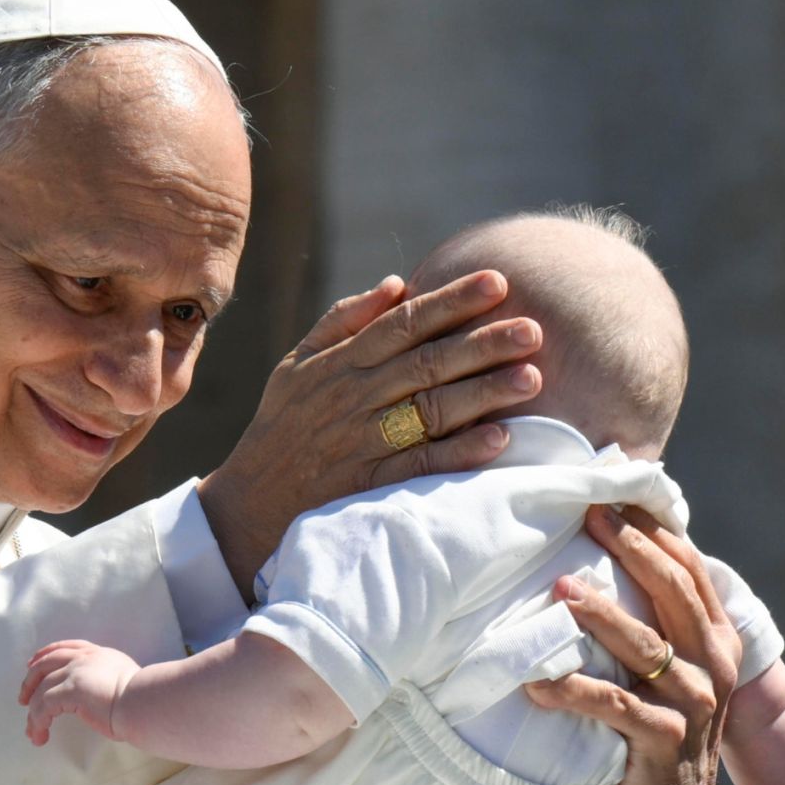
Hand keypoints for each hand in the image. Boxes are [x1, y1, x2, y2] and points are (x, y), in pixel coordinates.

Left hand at [20, 640, 139, 746]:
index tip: (32, 664)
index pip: (66, 647)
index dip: (45, 655)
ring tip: (32, 732)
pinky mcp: (70, 690)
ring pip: (41, 689)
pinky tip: (40, 736)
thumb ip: (108, 680)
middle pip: (45, 662)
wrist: (147, 703)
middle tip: (22, 698)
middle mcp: (85, 658)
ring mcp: (76, 672)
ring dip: (33, 713)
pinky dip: (37, 722)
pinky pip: (43, 706)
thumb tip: (102, 696)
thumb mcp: (125, 680)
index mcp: (99, 654)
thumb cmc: (144, 700)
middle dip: (30, 680)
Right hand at [199, 271, 541, 589]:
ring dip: (482, 392)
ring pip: (430, 410)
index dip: (450, 301)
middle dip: (482, 342)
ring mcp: (363, 442)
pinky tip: (498, 439)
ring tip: (532, 377)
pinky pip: (421, 465)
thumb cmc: (282, 427)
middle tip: (533, 327)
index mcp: (339, 363)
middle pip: (426, 362)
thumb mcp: (296, 365)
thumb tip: (397, 284)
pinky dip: (459, 453)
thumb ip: (342, 321)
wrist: (251, 503)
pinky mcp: (370, 485)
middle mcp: (353, 398)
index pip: (403, 323)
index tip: (497, 281)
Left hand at [526, 505, 741, 784]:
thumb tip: (595, 562)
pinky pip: (612, 706)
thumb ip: (648, 624)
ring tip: (560, 589)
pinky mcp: (664, 740)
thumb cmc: (658, 735)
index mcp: (715, 641)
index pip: (689, 571)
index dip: (655, 530)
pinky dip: (571, 691)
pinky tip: (534, 683)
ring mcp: (692, 703)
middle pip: (674, 593)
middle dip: (632, 549)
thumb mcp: (664, 674)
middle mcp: (713, 665)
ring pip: (645, 645)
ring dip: (600, 615)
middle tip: (591, 514)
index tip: (615, 493)